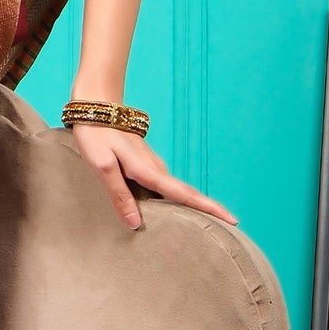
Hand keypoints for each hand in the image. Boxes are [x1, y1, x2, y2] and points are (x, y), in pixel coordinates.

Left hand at [70, 122, 236, 230]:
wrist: (95, 105)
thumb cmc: (95, 135)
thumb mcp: (103, 167)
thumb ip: (119, 196)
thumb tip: (135, 224)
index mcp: (148, 171)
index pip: (184, 195)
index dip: (209, 208)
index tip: (233, 220)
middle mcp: (155, 168)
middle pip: (187, 193)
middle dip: (207, 208)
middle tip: (228, 225)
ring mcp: (150, 163)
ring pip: (175, 188)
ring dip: (190, 204)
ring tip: (203, 222)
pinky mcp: (143, 161)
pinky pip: (162, 184)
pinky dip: (172, 196)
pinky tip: (168, 206)